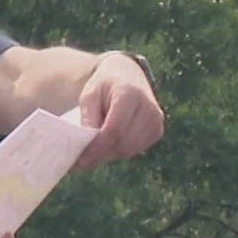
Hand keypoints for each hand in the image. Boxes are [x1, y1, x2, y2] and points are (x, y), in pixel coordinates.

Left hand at [74, 53, 164, 170]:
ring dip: (108, 155)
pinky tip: (107, 144)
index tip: (80, 158)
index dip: (97, 147)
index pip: (114, 129)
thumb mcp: (89, 95)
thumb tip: (88, 144)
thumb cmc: (103, 86)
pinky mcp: (157, 131)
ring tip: (90, 152)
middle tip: (80, 161)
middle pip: (122, 143)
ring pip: (128, 150)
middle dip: (100, 155)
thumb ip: (88, 117)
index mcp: (130, 94)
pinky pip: (135, 150)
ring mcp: (156, 121)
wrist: (126, 76)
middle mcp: (148, 108)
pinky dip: (118, 152)